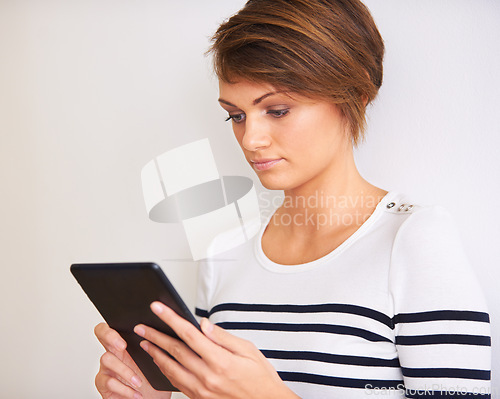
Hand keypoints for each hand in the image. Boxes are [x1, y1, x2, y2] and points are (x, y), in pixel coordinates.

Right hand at [94, 323, 171, 398]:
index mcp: (127, 345)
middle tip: (123, 346)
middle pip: (101, 334)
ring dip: (124, 370)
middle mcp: (115, 353)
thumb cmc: (154, 383)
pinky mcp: (104, 386)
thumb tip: (170, 330)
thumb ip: (159, 346)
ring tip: (138, 381)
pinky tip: (136, 393)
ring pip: (106, 359)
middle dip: (110, 336)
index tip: (129, 332)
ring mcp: (107, 369)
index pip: (114, 325)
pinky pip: (108, 382)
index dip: (115, 325)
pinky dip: (124, 389)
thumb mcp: (160, 362)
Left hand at [134, 302, 300, 398]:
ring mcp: (201, 390)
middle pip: (175, 351)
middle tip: (142, 326)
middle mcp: (207, 377)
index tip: (158, 308)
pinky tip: (160, 362)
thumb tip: (203, 324)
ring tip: (145, 342)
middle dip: (156, 336)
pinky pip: (177, 383)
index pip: (189, 334)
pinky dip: (165, 371)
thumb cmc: (260, 378)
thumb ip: (222, 337)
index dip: (171, 319)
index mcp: (220, 361)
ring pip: (171, 369)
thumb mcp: (248, 350)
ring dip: (156, 354)